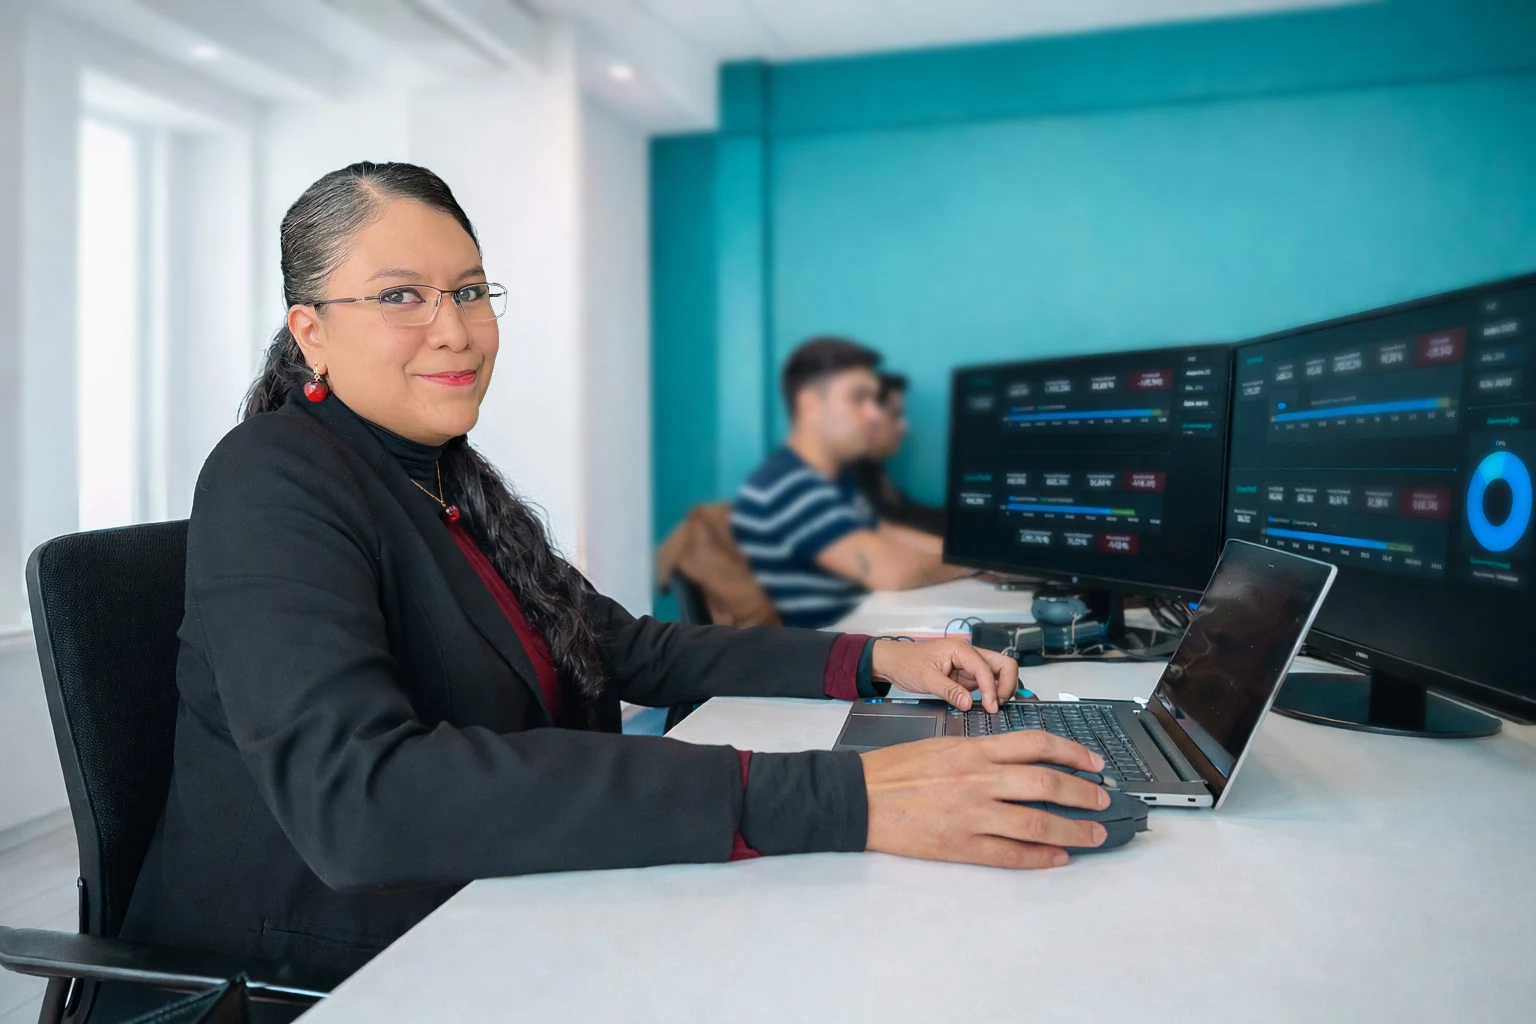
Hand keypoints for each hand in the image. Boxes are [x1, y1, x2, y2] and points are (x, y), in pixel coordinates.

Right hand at [862, 731, 1109, 868]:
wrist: (858, 797)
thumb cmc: (895, 769)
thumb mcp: (941, 744)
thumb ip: (981, 751)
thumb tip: (1021, 763)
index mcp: (974, 749)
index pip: (1036, 744)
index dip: (1072, 752)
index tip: (1094, 762)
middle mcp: (978, 778)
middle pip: (1046, 783)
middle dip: (1083, 793)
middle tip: (1104, 799)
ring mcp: (971, 814)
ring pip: (1036, 822)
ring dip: (1073, 830)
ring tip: (1094, 834)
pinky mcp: (960, 844)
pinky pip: (1010, 853)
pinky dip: (1040, 857)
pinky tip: (1058, 857)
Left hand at [870, 638, 1018, 711]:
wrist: (893, 662)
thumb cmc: (906, 664)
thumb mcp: (926, 679)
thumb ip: (949, 691)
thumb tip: (970, 704)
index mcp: (961, 649)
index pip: (986, 668)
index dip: (992, 689)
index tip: (991, 707)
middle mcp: (969, 654)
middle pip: (1003, 664)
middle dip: (1007, 684)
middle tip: (998, 705)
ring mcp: (968, 665)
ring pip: (997, 674)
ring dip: (1000, 690)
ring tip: (992, 707)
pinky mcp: (965, 675)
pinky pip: (985, 683)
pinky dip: (989, 694)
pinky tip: (984, 705)